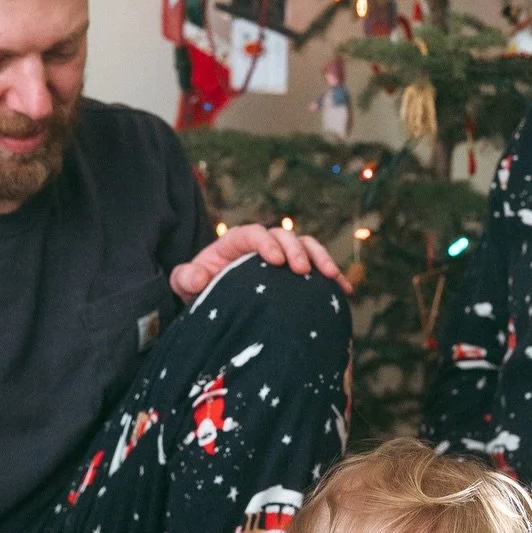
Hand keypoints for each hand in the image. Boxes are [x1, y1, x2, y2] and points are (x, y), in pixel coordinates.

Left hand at [170, 221, 351, 302]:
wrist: (216, 299)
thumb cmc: (200, 287)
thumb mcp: (187, 283)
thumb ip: (186, 278)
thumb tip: (197, 278)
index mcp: (236, 242)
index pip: (254, 233)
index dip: (266, 242)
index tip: (274, 260)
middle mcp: (263, 244)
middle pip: (285, 236)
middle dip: (297, 250)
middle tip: (303, 270)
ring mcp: (283, 256)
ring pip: (306, 246)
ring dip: (321, 258)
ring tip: (331, 276)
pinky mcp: (296, 272)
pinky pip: (319, 268)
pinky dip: (332, 276)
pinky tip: (345, 291)